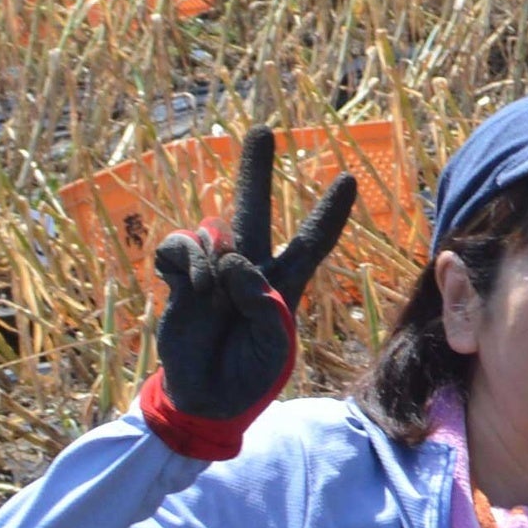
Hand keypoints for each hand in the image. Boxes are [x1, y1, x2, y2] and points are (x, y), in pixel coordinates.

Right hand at [144, 128, 357, 460]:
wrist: (204, 398)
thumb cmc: (249, 376)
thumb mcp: (272, 346)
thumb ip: (260, 302)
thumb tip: (232, 259)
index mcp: (282, 286)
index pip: (310, 242)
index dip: (327, 213)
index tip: (347, 178)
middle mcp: (249, 270)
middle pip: (254, 210)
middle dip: (256, 169)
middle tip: (261, 129)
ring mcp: (212, 272)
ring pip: (210, 231)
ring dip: (210, 255)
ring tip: (211, 296)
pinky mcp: (180, 278)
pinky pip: (180, 247)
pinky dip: (185, 263)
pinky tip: (190, 290)